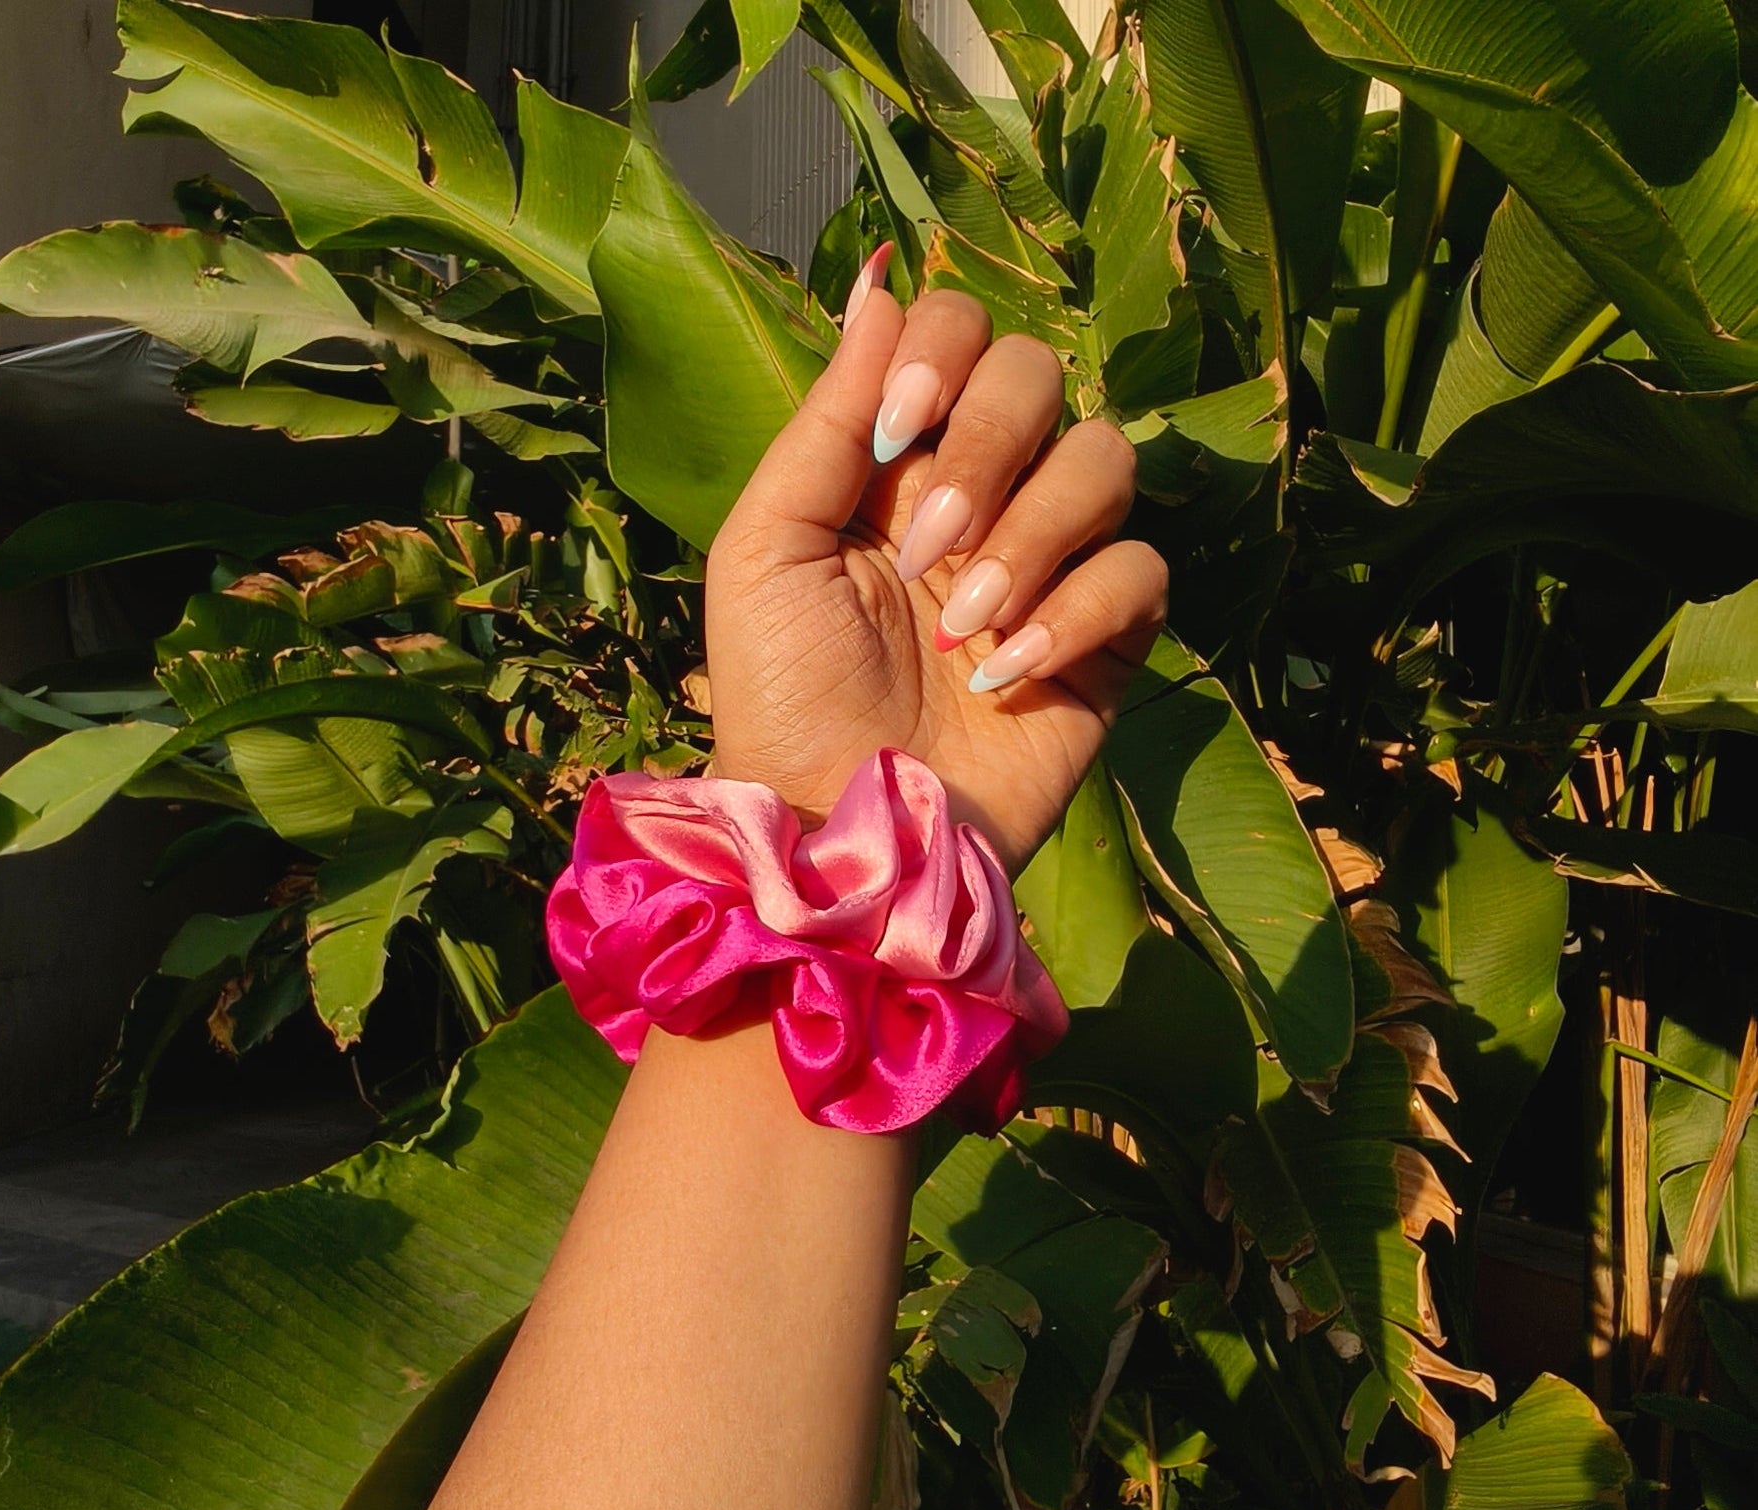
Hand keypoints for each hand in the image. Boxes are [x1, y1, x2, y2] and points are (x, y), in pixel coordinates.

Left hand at [702, 249, 1167, 874]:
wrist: (842, 831)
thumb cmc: (782, 695)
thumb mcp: (768, 549)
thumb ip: (826, 418)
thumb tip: (880, 280)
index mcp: (895, 461)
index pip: (960, 335)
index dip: (944, 356)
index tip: (895, 433)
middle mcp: (981, 495)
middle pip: (1041, 376)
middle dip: (986, 448)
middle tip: (926, 548)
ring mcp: (1048, 565)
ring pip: (1106, 460)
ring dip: (1033, 536)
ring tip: (964, 629)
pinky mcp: (1106, 640)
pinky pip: (1140, 570)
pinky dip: (1078, 614)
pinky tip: (1008, 678)